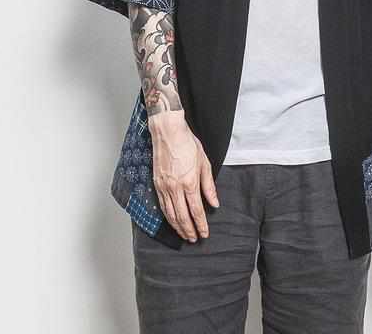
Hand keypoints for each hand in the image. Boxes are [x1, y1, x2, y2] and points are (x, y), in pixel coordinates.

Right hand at [148, 109, 219, 242]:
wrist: (168, 133)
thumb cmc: (187, 144)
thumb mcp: (204, 163)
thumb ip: (209, 185)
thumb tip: (214, 202)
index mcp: (190, 182)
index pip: (196, 211)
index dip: (201, 225)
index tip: (204, 233)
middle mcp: (175, 188)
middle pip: (182, 216)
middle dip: (189, 230)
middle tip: (194, 239)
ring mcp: (164, 187)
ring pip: (170, 214)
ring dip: (178, 227)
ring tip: (184, 234)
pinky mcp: (157, 184)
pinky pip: (162, 206)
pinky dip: (168, 217)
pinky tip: (172, 221)